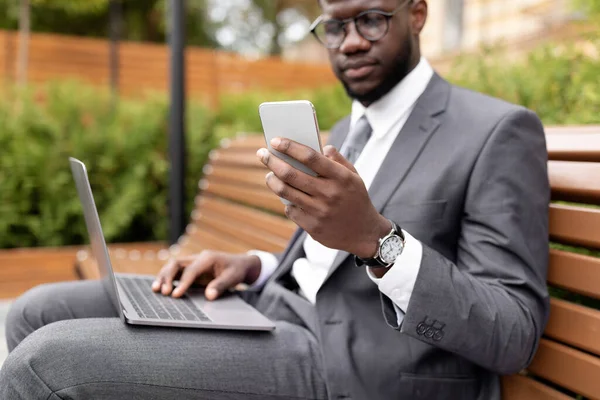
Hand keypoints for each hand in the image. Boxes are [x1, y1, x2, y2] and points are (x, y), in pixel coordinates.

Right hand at [151, 251, 261, 299]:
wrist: (239, 264)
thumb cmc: (236, 270)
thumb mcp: (233, 278)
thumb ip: (220, 286)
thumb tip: (209, 296)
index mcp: (207, 258)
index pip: (191, 270)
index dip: (183, 283)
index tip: (176, 295)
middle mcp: (197, 258)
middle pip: (176, 264)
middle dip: (168, 277)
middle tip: (164, 292)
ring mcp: (192, 262)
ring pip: (173, 266)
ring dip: (164, 277)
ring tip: (156, 290)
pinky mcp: (190, 268)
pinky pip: (175, 271)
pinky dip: (167, 278)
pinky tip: (160, 287)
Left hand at [257, 137, 389, 257]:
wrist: (365, 233)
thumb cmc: (356, 200)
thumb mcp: (354, 177)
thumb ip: (338, 160)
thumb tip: (322, 147)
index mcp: (341, 177)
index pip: (310, 157)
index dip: (290, 147)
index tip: (275, 141)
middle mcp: (329, 194)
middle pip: (291, 174)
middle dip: (272, 161)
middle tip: (262, 154)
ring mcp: (319, 211)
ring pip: (285, 192)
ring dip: (272, 180)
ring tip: (269, 174)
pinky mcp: (312, 227)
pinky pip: (291, 210)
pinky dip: (286, 201)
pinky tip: (287, 196)